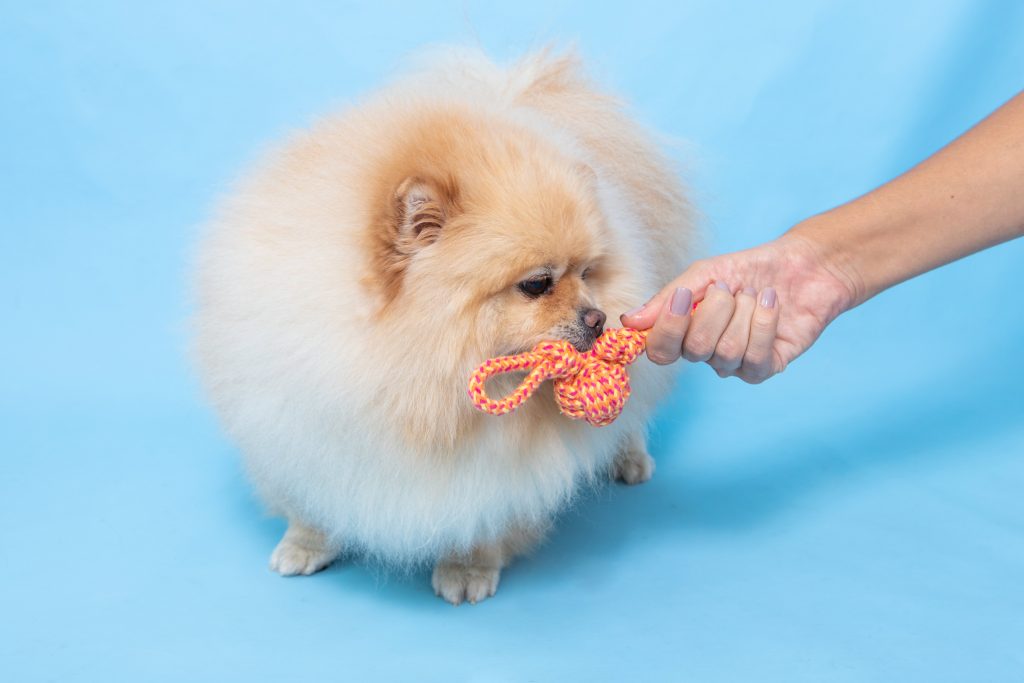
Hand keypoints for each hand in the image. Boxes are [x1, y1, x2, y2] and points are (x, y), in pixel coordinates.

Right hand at [620, 233, 856, 382]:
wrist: (801, 266)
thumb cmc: (748, 269)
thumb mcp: (704, 274)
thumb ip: (667, 298)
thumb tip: (629, 321)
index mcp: (684, 332)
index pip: (659, 350)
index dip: (668, 328)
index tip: (684, 296)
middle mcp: (705, 353)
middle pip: (695, 348)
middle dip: (717, 310)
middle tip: (731, 289)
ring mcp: (735, 363)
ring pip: (727, 351)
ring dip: (744, 313)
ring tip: (755, 295)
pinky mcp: (765, 367)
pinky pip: (756, 356)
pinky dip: (765, 321)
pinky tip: (771, 303)